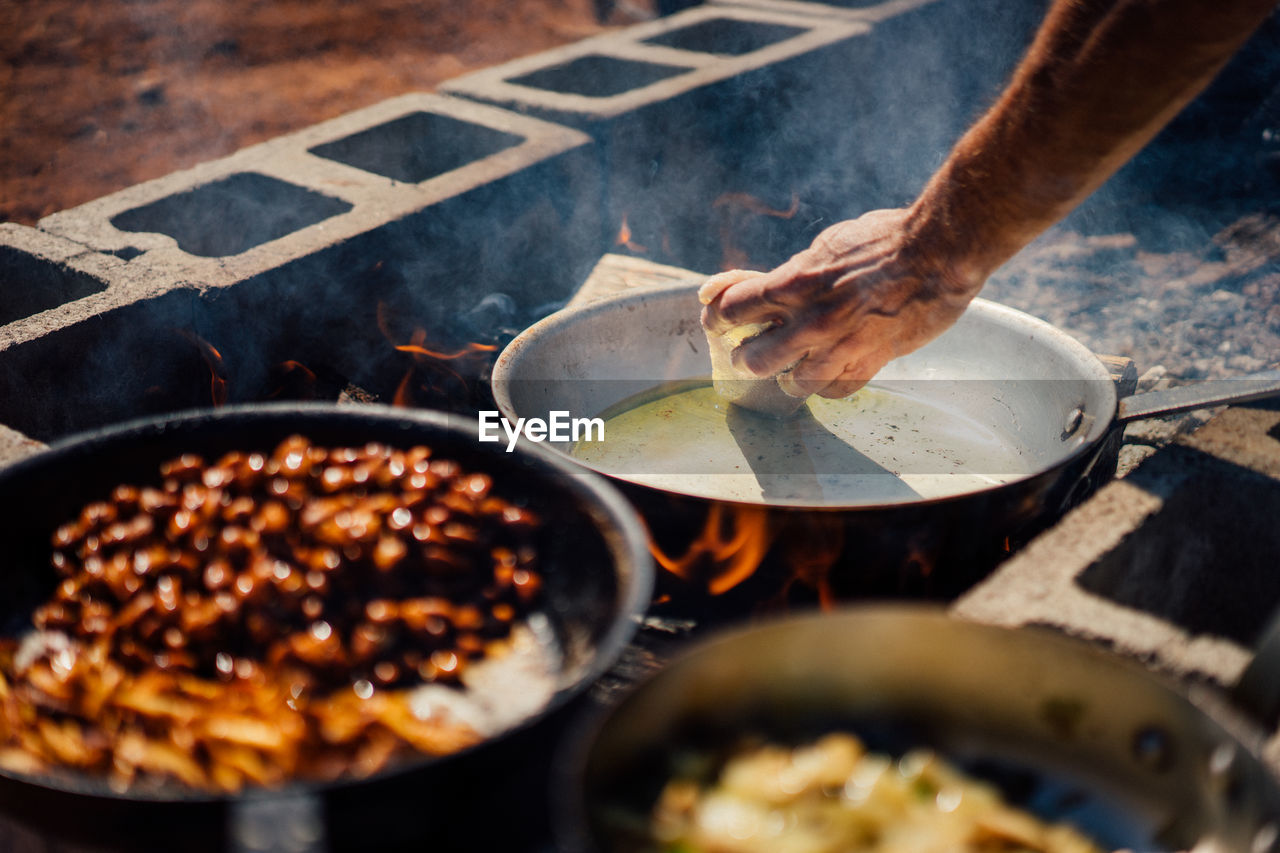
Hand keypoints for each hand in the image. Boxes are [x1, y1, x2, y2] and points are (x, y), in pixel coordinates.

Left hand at [699, 208, 984, 398]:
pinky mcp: (871, 363)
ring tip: (791, 367)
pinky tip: (829, 372)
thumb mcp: (827, 246)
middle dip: (745, 356)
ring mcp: (841, 348)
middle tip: (748, 352)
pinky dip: (828, 383)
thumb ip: (793, 273)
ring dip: (786, 376)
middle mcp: (813, 321)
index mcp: (796, 283)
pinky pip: (835, 390)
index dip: (719, 316)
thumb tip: (765, 287)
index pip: (733, 309)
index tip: (717, 319)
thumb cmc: (884, 240)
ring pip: (792, 384)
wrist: (940, 252)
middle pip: (753, 359)